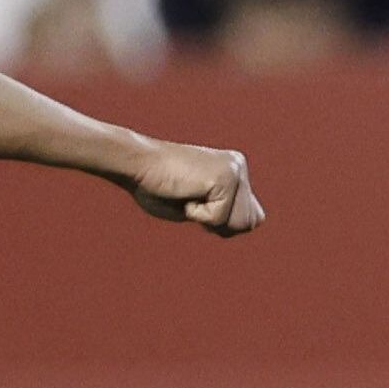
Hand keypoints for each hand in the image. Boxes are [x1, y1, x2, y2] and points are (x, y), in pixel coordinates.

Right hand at [125, 140, 263, 235]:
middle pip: (250, 223)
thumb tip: (254, 223)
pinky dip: (196, 214)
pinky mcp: (225, 178)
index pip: (252, 216)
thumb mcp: (197, 204)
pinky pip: (217, 218)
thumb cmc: (155, 186)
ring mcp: (235, 170)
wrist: (134, 163)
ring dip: (208, 219)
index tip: (197, 203)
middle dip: (219, 223)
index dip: (225, 222)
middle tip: (190, 199)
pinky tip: (183, 192)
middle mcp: (239, 166)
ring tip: (188, 195)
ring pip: (238, 224)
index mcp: (234, 169)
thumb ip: (225, 212)